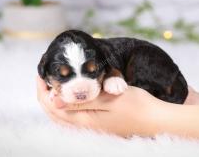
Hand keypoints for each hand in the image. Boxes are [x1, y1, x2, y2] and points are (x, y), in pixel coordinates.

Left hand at [36, 76, 163, 136]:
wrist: (156, 119)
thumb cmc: (136, 107)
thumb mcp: (109, 100)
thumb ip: (81, 101)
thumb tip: (53, 101)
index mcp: (84, 121)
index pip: (52, 107)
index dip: (43, 90)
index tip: (42, 72)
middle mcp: (85, 126)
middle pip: (54, 112)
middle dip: (45, 94)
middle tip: (45, 76)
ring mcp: (92, 126)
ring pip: (63, 115)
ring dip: (54, 100)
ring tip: (54, 84)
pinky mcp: (98, 123)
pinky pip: (74, 116)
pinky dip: (66, 105)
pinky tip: (70, 96)